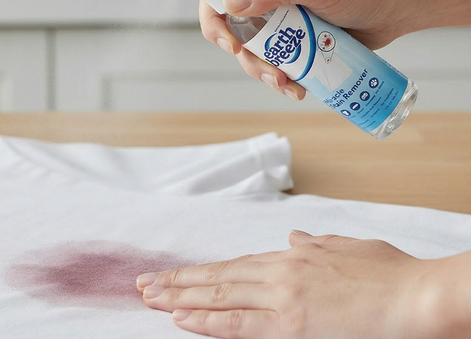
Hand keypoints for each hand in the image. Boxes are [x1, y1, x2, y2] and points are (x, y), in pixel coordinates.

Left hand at [137, 231, 465, 338]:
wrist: (418, 297)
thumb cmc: (390, 274)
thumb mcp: (348, 248)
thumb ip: (316, 244)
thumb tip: (293, 237)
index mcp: (293, 256)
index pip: (234, 266)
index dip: (201, 272)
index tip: (175, 275)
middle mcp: (281, 273)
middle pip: (218, 279)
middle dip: (178, 282)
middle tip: (144, 285)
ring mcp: (284, 298)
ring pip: (220, 297)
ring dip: (181, 298)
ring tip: (151, 298)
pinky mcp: (292, 326)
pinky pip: (240, 324)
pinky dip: (208, 321)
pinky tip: (183, 319)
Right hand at [161, 0, 411, 99]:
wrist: (396, 9)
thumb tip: (233, 4)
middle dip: (220, 29)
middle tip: (237, 51)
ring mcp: (268, 5)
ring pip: (237, 35)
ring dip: (252, 62)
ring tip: (284, 79)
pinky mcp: (281, 32)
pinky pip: (260, 55)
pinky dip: (271, 74)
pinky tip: (294, 86)